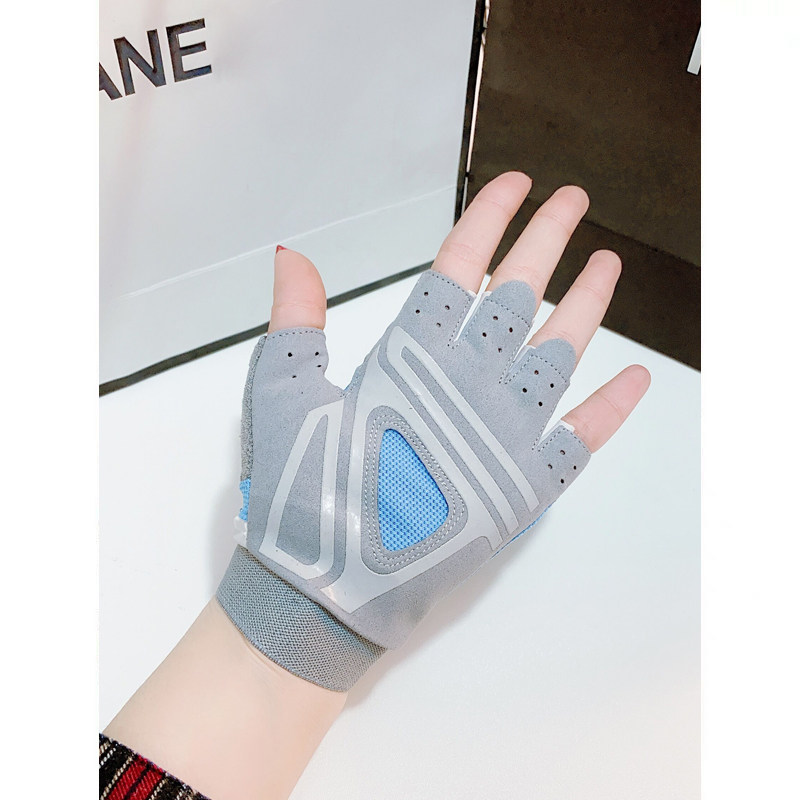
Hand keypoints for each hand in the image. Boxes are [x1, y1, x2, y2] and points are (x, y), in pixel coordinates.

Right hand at [217, 172, 650, 689]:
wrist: (326, 593)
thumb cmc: (301, 492)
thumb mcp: (283, 397)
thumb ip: (295, 322)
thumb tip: (293, 255)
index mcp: (409, 360)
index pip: (459, 269)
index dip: (489, 220)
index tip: (516, 183)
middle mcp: (468, 387)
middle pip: (519, 296)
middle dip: (547, 239)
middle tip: (572, 200)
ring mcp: (504, 438)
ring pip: (560, 354)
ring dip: (588, 304)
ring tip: (609, 263)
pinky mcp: (524, 491)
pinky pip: (579, 442)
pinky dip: (610, 409)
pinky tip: (636, 378)